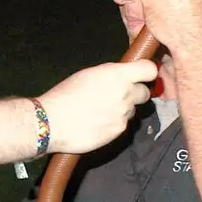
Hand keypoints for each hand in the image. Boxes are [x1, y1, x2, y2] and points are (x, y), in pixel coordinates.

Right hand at [40, 59, 156, 154]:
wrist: (52, 122)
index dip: (147, 72)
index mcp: (118, 75)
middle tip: (119, 94)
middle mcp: (125, 94)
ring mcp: (124, 114)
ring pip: (132, 110)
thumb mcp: (88, 74)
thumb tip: (123, 76)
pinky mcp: (119, 131)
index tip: (142, 74)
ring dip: (123, 109)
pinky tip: (97, 121)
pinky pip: (123, 124)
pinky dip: (114, 122)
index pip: (149, 70)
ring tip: (101, 110)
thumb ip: (111, 74)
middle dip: (135, 92)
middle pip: (145, 92)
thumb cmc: (64, 95)